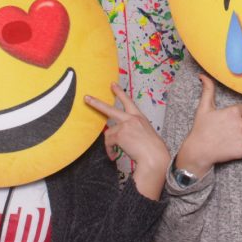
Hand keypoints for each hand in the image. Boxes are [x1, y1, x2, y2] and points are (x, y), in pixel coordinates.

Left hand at [85, 84, 170, 199]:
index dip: (119, 93)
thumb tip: (119, 135)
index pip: (128, 101)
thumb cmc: (152, 148)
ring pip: (108, 133)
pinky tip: (114, 155)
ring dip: (110, 144)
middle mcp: (132, 118)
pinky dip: (110, 150)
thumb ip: (133, 129)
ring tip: (114, 152)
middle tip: (86, 98)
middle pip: (110, 109)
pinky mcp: (120, 134)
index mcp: (139, 117)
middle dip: (96, 103)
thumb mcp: (145, 133)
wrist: (155, 155)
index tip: (113, 85)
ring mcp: (125, 125)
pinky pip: (109, 142)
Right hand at [175, 74, 241, 177]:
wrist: (198, 151)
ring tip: (230, 138)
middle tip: (229, 129)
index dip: (241, 114)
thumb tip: (203, 76)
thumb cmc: (201, 129)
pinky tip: (234, 146)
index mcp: (234, 111)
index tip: (232, 119)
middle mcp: (241, 123)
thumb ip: (208, 90)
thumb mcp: (204, 107)